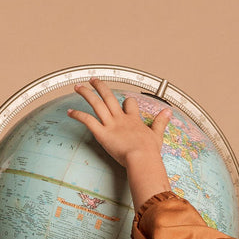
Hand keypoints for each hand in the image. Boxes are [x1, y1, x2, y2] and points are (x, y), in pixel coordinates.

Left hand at [68, 79, 175, 210]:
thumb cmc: (149, 152)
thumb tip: (168, 111)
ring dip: (86, 93)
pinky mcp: (102, 133)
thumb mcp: (157, 135)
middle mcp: (121, 119)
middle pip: (109, 97)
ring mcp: (110, 125)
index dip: (126, 102)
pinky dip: (78, 115)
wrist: (142, 159)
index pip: (129, 104)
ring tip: (78, 86)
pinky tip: (69, 111)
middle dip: (100, 87)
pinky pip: (88, 120)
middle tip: (93, 80)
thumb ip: (161, 123)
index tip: (124, 100)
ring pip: (96, 104)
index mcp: (133, 120)